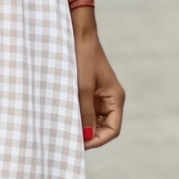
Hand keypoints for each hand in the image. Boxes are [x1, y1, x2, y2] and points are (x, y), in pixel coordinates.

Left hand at [73, 14, 123, 149]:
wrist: (78, 34)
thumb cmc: (83, 58)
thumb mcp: (83, 88)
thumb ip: (85, 113)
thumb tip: (86, 136)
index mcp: (115, 98)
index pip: (112, 130)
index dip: (97, 140)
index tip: (79, 144)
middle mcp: (110, 99)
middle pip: (103, 128)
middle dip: (88, 135)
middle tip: (67, 139)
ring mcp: (99, 96)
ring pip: (93, 120)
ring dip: (81, 126)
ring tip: (63, 129)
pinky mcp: (88, 91)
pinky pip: (85, 110)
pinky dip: (76, 116)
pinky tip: (62, 117)